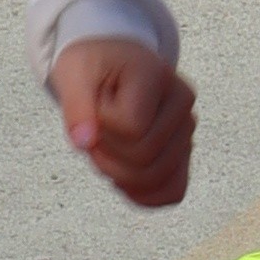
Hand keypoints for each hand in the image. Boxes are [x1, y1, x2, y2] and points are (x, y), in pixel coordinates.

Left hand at [53, 40, 196, 208]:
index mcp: (157, 76)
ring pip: (156, 179)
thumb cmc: (92, 67)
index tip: (92, 106)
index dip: (101, 127)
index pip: (131, 127)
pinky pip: (173, 191)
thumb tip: (84, 143)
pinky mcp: (183, 153)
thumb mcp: (73, 75)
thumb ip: (76, 107)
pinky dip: (143, 195)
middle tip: (93, 132)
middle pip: (144, 158)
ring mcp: (186, 130)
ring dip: (118, 174)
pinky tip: (121, 178)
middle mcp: (181, 102)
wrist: (110, 64)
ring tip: (108, 148)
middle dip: (105, 155)